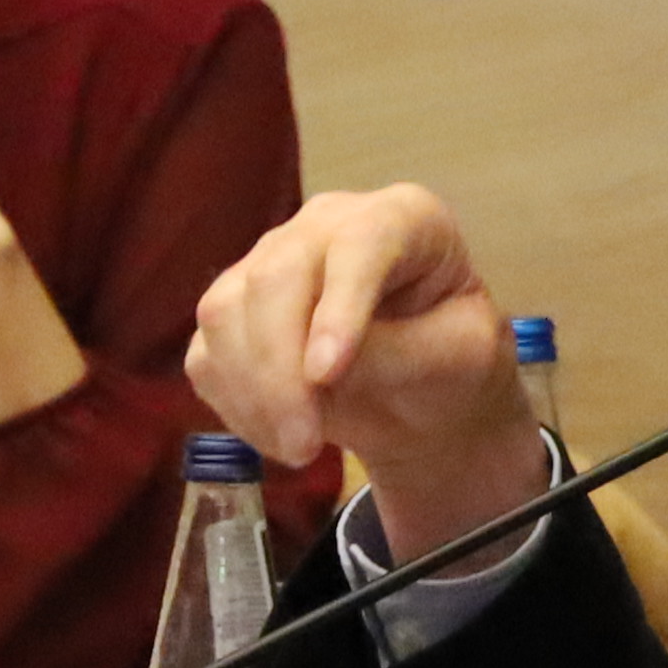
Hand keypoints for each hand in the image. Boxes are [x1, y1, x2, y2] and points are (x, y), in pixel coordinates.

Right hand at [186, 187, 541, 535]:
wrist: (425, 398)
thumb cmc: (454, 366)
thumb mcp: (460, 361)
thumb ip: (399, 354)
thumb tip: (317, 371)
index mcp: (403, 218)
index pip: (360, 243)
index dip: (339, 307)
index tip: (328, 375)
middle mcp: (327, 225)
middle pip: (277, 276)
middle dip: (282, 371)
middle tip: (306, 446)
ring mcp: (270, 260)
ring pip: (225, 311)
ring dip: (253, 394)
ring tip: (300, 449)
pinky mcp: (233, 310)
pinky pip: (207, 353)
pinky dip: (234, 404)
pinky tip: (278, 436)